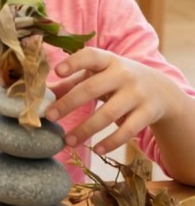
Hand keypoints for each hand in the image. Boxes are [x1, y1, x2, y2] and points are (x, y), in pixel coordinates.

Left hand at [47, 47, 175, 155]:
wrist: (162, 90)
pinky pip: (128, 131)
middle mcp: (123, 74)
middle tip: (49, 116)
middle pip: (92, 89)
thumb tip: (44, 92)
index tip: (57, 71)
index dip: (73, 62)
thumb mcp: (99, 74)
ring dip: (85, 129)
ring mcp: (137, 94)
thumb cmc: (117, 79)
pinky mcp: (148, 113)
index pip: (90, 56)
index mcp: (108, 60)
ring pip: (108, 114)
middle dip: (68, 103)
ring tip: (67, 140)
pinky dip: (111, 142)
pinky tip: (96, 149)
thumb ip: (73, 81)